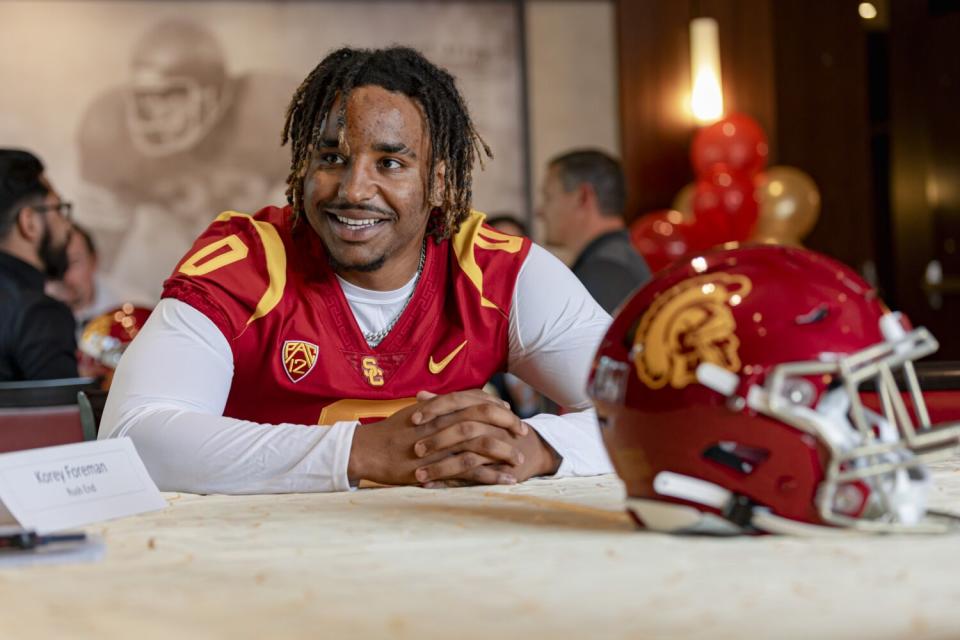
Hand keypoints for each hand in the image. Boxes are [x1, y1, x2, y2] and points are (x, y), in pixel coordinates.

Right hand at [347, 389, 507, 485]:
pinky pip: (469, 472)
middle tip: (523, 434)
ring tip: (519, 461)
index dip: (497, 407)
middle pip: (483, 419)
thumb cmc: (392, 430)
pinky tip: (505, 480)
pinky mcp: (436, 468)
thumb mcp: (417, 411)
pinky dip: (490, 476)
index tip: (512, 414)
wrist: (367, 449)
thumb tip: (465, 402)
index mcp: (438, 407)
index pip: (476, 401)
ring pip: (480, 446)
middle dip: (507, 425)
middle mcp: (441, 422)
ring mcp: (439, 446)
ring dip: (503, 453)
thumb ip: (441, 406)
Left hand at [411, 391, 560, 486]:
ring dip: (441, 467)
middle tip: (415, 449)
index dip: (436, 409)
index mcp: (483, 410)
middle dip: (438, 441)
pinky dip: (451, 483)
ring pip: (468, 457)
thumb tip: (420, 395)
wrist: (528, 451)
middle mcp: (492, 427)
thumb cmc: (493, 430)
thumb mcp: (473, 414)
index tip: (413, 418)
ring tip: (418, 474)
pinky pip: (473, 478)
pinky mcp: (499, 471)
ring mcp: (497, 450)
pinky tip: (431, 486)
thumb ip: (447, 405)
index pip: (457, 403)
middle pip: (464, 430)